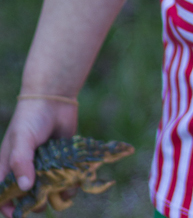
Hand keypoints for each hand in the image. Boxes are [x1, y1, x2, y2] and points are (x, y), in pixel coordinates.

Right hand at [0, 99, 77, 216]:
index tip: (17, 214)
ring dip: (55, 196)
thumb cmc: (31, 118)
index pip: (3, 194)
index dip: (7, 206)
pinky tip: (74, 184)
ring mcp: (44, 166)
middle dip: (36, 202)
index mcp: (8, 166)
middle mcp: (26, 169)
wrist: (55, 97)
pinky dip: (69, 186)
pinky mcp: (61, 161)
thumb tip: (24, 188)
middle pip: (27, 197)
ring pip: (48, 192)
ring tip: (63, 192)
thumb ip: (21, 162)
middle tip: (44, 198)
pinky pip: (64, 181)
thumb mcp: (22, 139)